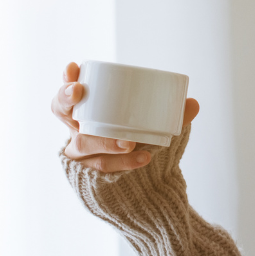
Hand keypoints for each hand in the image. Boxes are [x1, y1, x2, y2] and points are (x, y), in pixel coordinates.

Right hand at [51, 61, 199, 172]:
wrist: (141, 187)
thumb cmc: (140, 143)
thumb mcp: (153, 126)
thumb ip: (172, 115)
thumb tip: (193, 103)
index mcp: (87, 111)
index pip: (67, 93)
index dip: (65, 80)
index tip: (73, 68)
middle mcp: (78, 130)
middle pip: (61, 112)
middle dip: (66, 99)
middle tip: (80, 92)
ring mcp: (80, 154)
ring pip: (83, 143)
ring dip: (106, 140)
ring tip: (130, 142)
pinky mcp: (88, 175)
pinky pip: (102, 168)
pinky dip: (124, 163)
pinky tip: (143, 158)